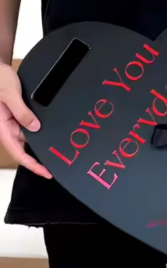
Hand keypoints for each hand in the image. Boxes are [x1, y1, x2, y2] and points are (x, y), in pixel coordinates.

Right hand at [0, 63, 51, 178]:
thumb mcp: (10, 94)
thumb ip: (21, 112)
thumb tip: (35, 128)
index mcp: (1, 127)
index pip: (17, 153)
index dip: (32, 164)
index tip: (46, 172)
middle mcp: (7, 127)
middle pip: (25, 148)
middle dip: (40, 157)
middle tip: (60, 163)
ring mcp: (13, 122)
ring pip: (29, 137)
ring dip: (42, 142)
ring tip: (60, 149)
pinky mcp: (18, 114)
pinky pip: (29, 126)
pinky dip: (40, 131)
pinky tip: (53, 131)